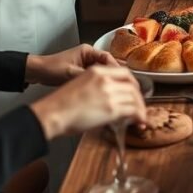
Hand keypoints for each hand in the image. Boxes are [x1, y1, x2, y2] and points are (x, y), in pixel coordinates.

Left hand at [25, 44, 119, 85]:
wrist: (37, 72)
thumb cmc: (50, 69)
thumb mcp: (71, 73)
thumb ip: (87, 76)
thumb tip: (102, 83)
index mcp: (88, 51)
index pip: (108, 58)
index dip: (116, 68)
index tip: (122, 77)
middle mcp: (88, 55)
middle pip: (107, 64)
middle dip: (113, 75)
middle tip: (121, 85)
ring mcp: (86, 63)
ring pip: (102, 72)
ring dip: (106, 79)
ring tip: (113, 89)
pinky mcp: (82, 71)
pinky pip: (95, 77)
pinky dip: (99, 83)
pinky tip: (102, 91)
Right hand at [30, 65, 146, 139]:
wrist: (52, 114)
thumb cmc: (60, 104)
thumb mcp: (81, 84)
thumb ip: (99, 87)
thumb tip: (111, 97)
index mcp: (97, 71)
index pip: (125, 73)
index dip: (133, 83)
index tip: (135, 91)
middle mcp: (105, 79)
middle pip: (132, 86)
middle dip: (139, 98)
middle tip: (140, 107)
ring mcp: (109, 93)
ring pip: (134, 99)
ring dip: (140, 109)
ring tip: (140, 118)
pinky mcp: (111, 109)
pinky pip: (132, 111)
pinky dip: (139, 116)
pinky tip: (139, 121)